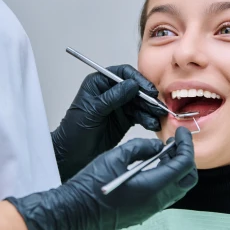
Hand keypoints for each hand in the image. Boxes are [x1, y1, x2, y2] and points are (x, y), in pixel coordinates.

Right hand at [7, 127, 196, 229]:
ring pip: (177, 189)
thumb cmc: (90, 186)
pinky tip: (152, 166)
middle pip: (187, 180)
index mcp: (152, 187)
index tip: (181, 133)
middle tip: (175, 143)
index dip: (186, 146)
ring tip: (163, 152)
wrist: (74, 212)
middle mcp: (156, 202)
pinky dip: (165, 179)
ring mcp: (150, 210)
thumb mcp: (115, 157)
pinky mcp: (142, 213)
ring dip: (175, 169)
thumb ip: (140, 148)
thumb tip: (156, 146)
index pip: (183, 164)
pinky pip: (164, 196)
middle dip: (186, 158)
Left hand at [52, 64, 167, 180]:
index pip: (122, 74)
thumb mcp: (93, 111)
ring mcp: (119, 106)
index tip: (148, 90)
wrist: (72, 155)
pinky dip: (148, 119)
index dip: (137, 80)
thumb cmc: (74, 131)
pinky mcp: (124, 120)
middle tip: (158, 106)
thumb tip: (131, 85)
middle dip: (148, 97)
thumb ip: (112, 97)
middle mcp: (111, 92)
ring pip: (140, 103)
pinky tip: (152, 124)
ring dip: (150, 110)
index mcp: (99, 83)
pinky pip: (140, 116)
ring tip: (158, 118)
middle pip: (135, 88)